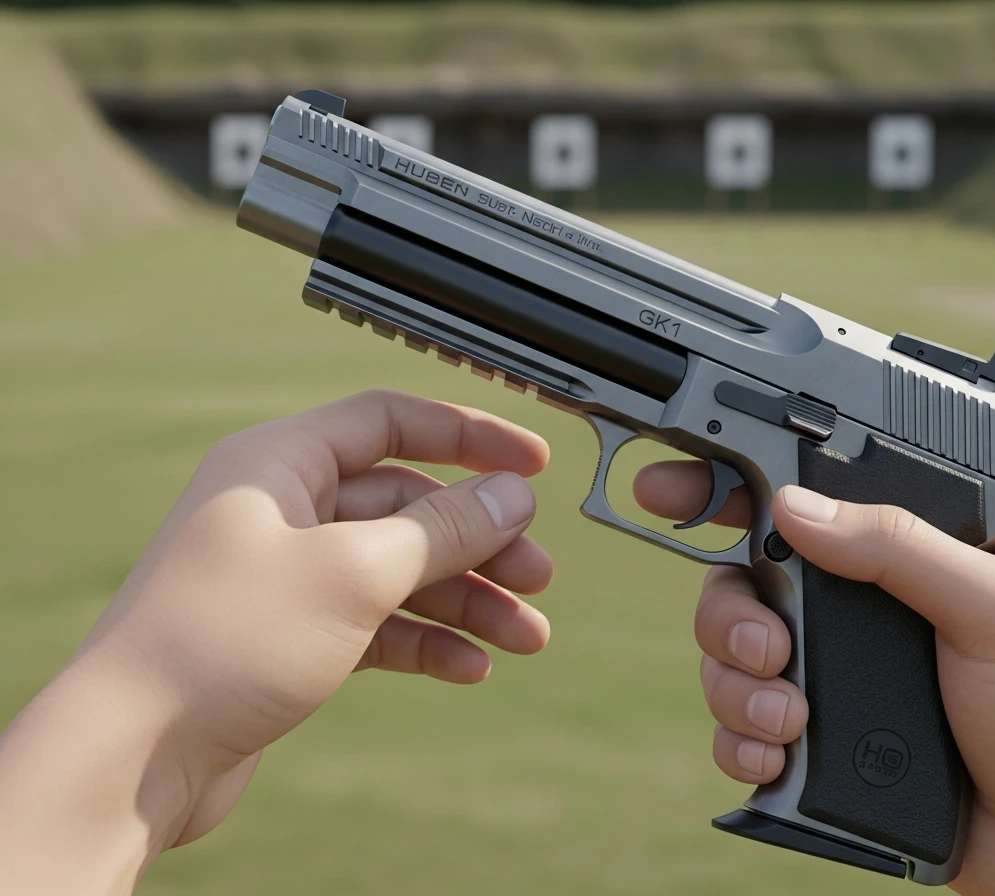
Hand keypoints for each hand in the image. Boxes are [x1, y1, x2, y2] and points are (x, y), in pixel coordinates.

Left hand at [0, 391, 552, 892]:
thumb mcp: (355, 571)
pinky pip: (377, 624)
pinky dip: (426, 641)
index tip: (534, 460)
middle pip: (407, 505)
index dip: (469, 436)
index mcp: (280, 462)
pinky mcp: (291, 637)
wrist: (132, 754)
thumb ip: (443, 528)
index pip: (391, 421)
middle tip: (538, 575)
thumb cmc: (222, 641)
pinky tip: (470, 668)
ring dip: (465, 601)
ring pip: (399, 571)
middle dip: (479, 541)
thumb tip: (513, 495)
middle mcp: (283, 510)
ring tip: (526, 636)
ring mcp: (287, 576)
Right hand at [634, 463, 994, 895]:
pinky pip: (734, 735)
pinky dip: (739, 744)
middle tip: (768, 649)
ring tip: (790, 719)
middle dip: (726, 618)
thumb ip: (898, 546)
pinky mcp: (810, 750)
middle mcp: (843, 616)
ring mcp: (823, 684)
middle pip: (733, 588)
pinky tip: (778, 757)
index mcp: (885, 562)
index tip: (664, 490)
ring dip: (735, 689)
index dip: (718, 490)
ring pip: (723, 664)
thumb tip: (791, 508)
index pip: (787, 509)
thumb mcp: (992, 606)